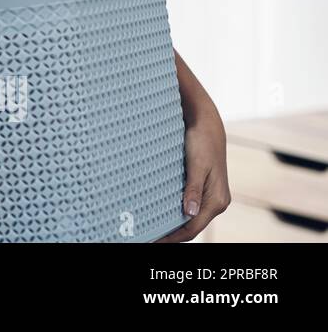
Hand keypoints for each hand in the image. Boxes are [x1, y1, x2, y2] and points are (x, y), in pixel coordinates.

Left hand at [154, 108, 230, 241]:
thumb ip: (194, 189)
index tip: (153, 240)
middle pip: (192, 227)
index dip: (173, 237)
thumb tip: (189, 213)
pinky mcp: (205, 189)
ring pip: (190, 218)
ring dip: (172, 225)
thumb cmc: (202, 142)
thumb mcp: (196, 165)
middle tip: (148, 237)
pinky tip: (160, 213)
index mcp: (217, 200)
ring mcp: (211, 196)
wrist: (207, 124)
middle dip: (171, 235)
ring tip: (151, 230)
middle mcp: (217, 202)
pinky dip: (176, 213)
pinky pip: (190, 207)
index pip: (193, 228)